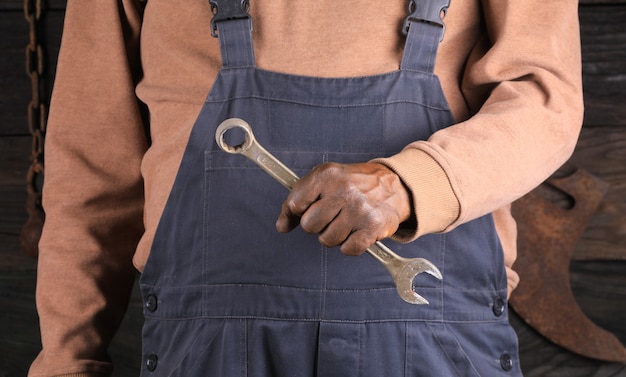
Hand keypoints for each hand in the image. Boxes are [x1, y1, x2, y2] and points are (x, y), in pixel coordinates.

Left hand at [275, 162, 411, 255]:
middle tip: (332, 214)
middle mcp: (343, 190)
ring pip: (327, 240)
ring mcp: (359, 209)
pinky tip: (357, 230)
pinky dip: (350, 245)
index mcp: (327, 175)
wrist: (394, 186)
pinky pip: (347, 249)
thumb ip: (298, 200)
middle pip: (309, 225)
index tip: (304, 211)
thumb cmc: (352, 184)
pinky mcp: (373, 227)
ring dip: (334, 235)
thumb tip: (282, 226)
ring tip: (346, 221)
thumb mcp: (324, 180)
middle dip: (317, 224)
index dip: (297, 212)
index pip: (295, 204)